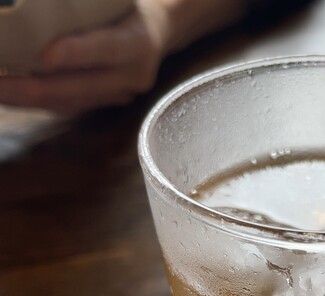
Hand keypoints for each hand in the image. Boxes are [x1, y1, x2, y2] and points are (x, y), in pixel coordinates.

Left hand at [0, 2, 169, 113]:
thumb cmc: (131, 5)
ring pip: (73, 102)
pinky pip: (72, 105)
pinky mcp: (108, 101)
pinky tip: (15, 95)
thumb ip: (85, 4)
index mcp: (140, 42)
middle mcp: (133, 75)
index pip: (108, 48)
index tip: (46, 56)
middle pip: (83, 87)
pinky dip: (41, 100)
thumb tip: (46, 3)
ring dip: (31, 100)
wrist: (158, 30)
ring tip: (0, 92)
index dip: (78, 53)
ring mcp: (121, 93)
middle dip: (36, 89)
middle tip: (0, 86)